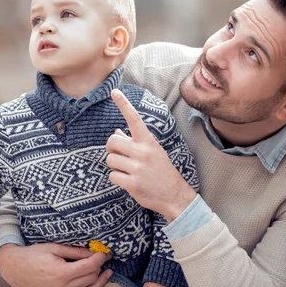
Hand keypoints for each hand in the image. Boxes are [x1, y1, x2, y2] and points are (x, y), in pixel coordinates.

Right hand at [0, 243, 112, 286]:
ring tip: (106, 273)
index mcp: (60, 274)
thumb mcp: (55, 248)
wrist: (15, 269)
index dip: (100, 258)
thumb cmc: (34, 255)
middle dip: (99, 267)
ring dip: (99, 283)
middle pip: (90, 279)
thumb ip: (76, 251)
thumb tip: (95, 252)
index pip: (89, 267)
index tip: (105, 252)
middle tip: (102, 258)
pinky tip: (93, 283)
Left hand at [106, 89, 196, 221]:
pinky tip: (127, 181)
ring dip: (114, 165)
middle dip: (111, 148)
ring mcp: (138, 168)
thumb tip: (116, 131)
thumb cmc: (162, 170)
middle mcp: (143, 152)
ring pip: (110, 159)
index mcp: (149, 142)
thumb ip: (134, 141)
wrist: (175, 195)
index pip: (134, 119)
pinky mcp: (133, 184)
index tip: (114, 91)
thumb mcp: (153, 151)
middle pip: (112, 141)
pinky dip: (116, 178)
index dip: (123, 104)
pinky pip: (112, 176)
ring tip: (127, 170)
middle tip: (118, 154)